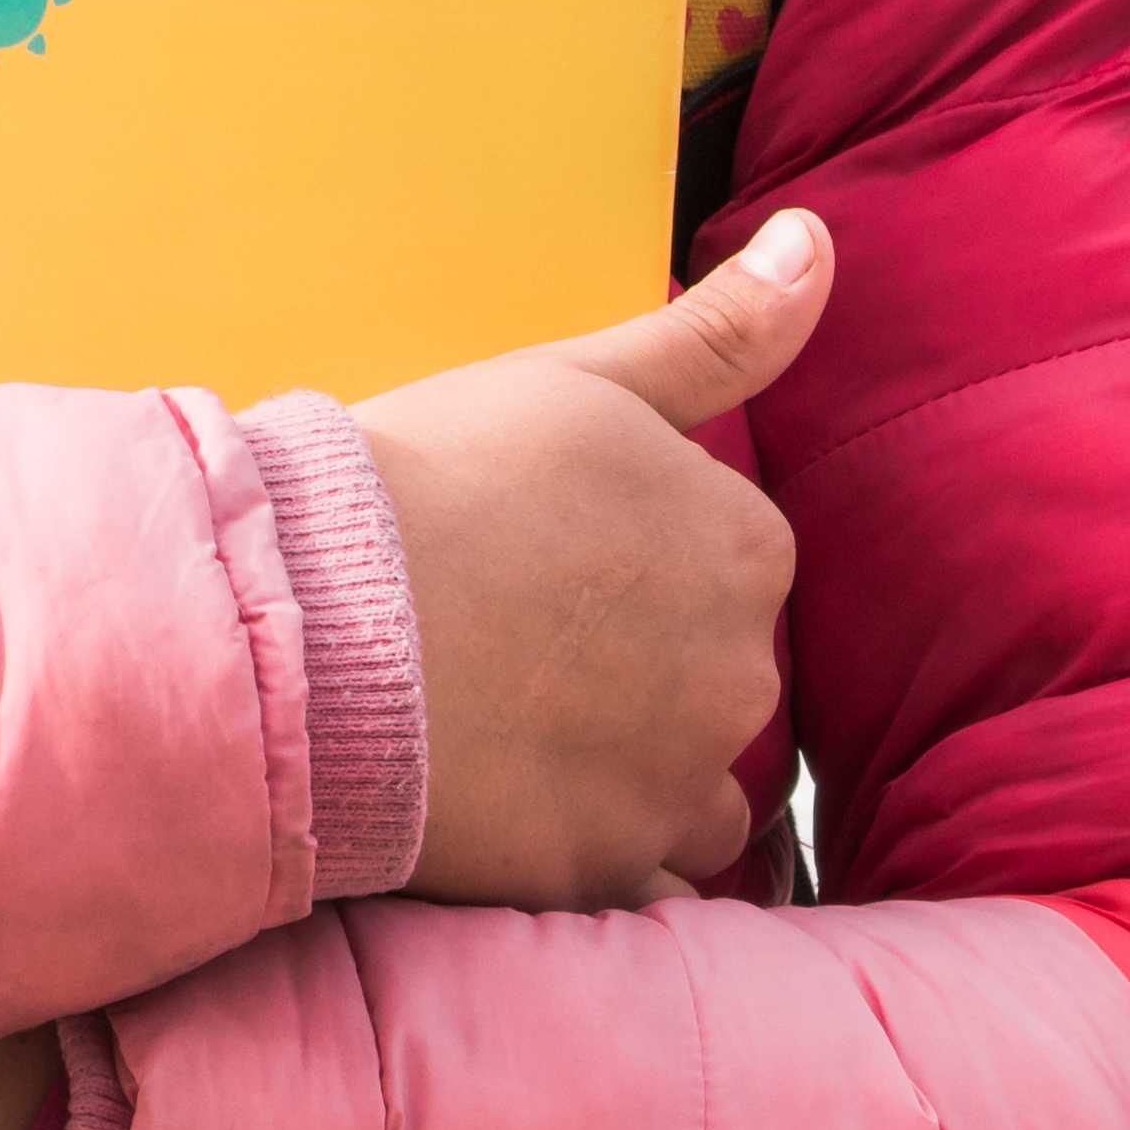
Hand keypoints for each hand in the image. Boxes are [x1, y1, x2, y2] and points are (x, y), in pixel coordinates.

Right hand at [359, 211, 826, 910]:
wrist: (311, 622)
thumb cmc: (434, 483)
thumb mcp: (584, 382)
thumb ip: (722, 330)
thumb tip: (817, 242)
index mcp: (745, 546)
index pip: (731, 567)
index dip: (635, 571)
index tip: (548, 569)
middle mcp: (742, 671)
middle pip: (716, 682)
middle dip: (642, 677)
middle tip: (516, 653)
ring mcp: (679, 779)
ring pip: (695, 796)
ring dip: (635, 779)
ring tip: (521, 747)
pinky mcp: (608, 871)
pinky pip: (640, 888)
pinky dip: (601, 863)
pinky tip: (526, 826)